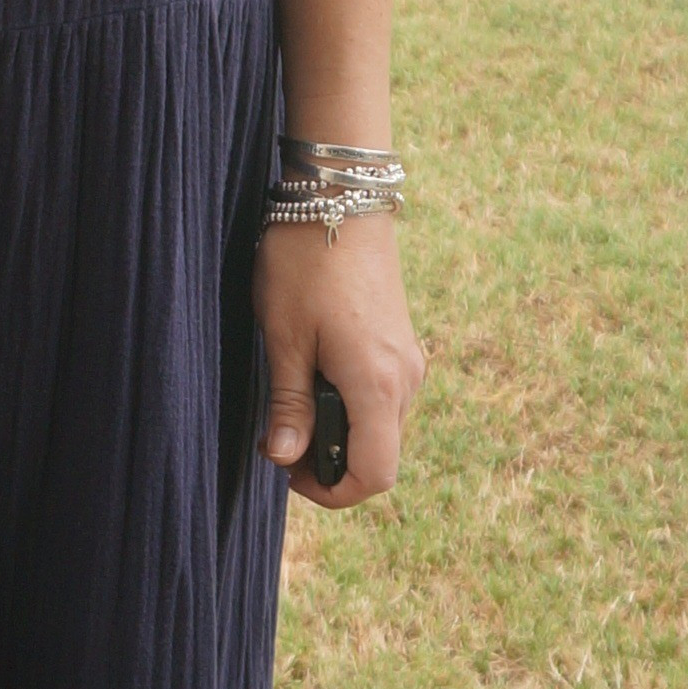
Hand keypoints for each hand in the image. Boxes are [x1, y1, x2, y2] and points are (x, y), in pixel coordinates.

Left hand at [254, 212, 423, 509]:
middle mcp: (405, 379)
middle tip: (279, 436)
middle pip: (378, 454)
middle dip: (329, 460)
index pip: (374, 474)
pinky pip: (381, 395)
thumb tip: (286, 458)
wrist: (340, 196)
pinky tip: (313, 372)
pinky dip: (350, 403)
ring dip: (339, 430)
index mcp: (377, 385)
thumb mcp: (284, 336)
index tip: (286, 471)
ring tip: (291, 398)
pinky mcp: (400, 342)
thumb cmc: (305, 262)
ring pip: (380, 425)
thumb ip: (289, 404)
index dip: (330, 491)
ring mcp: (408, 359)